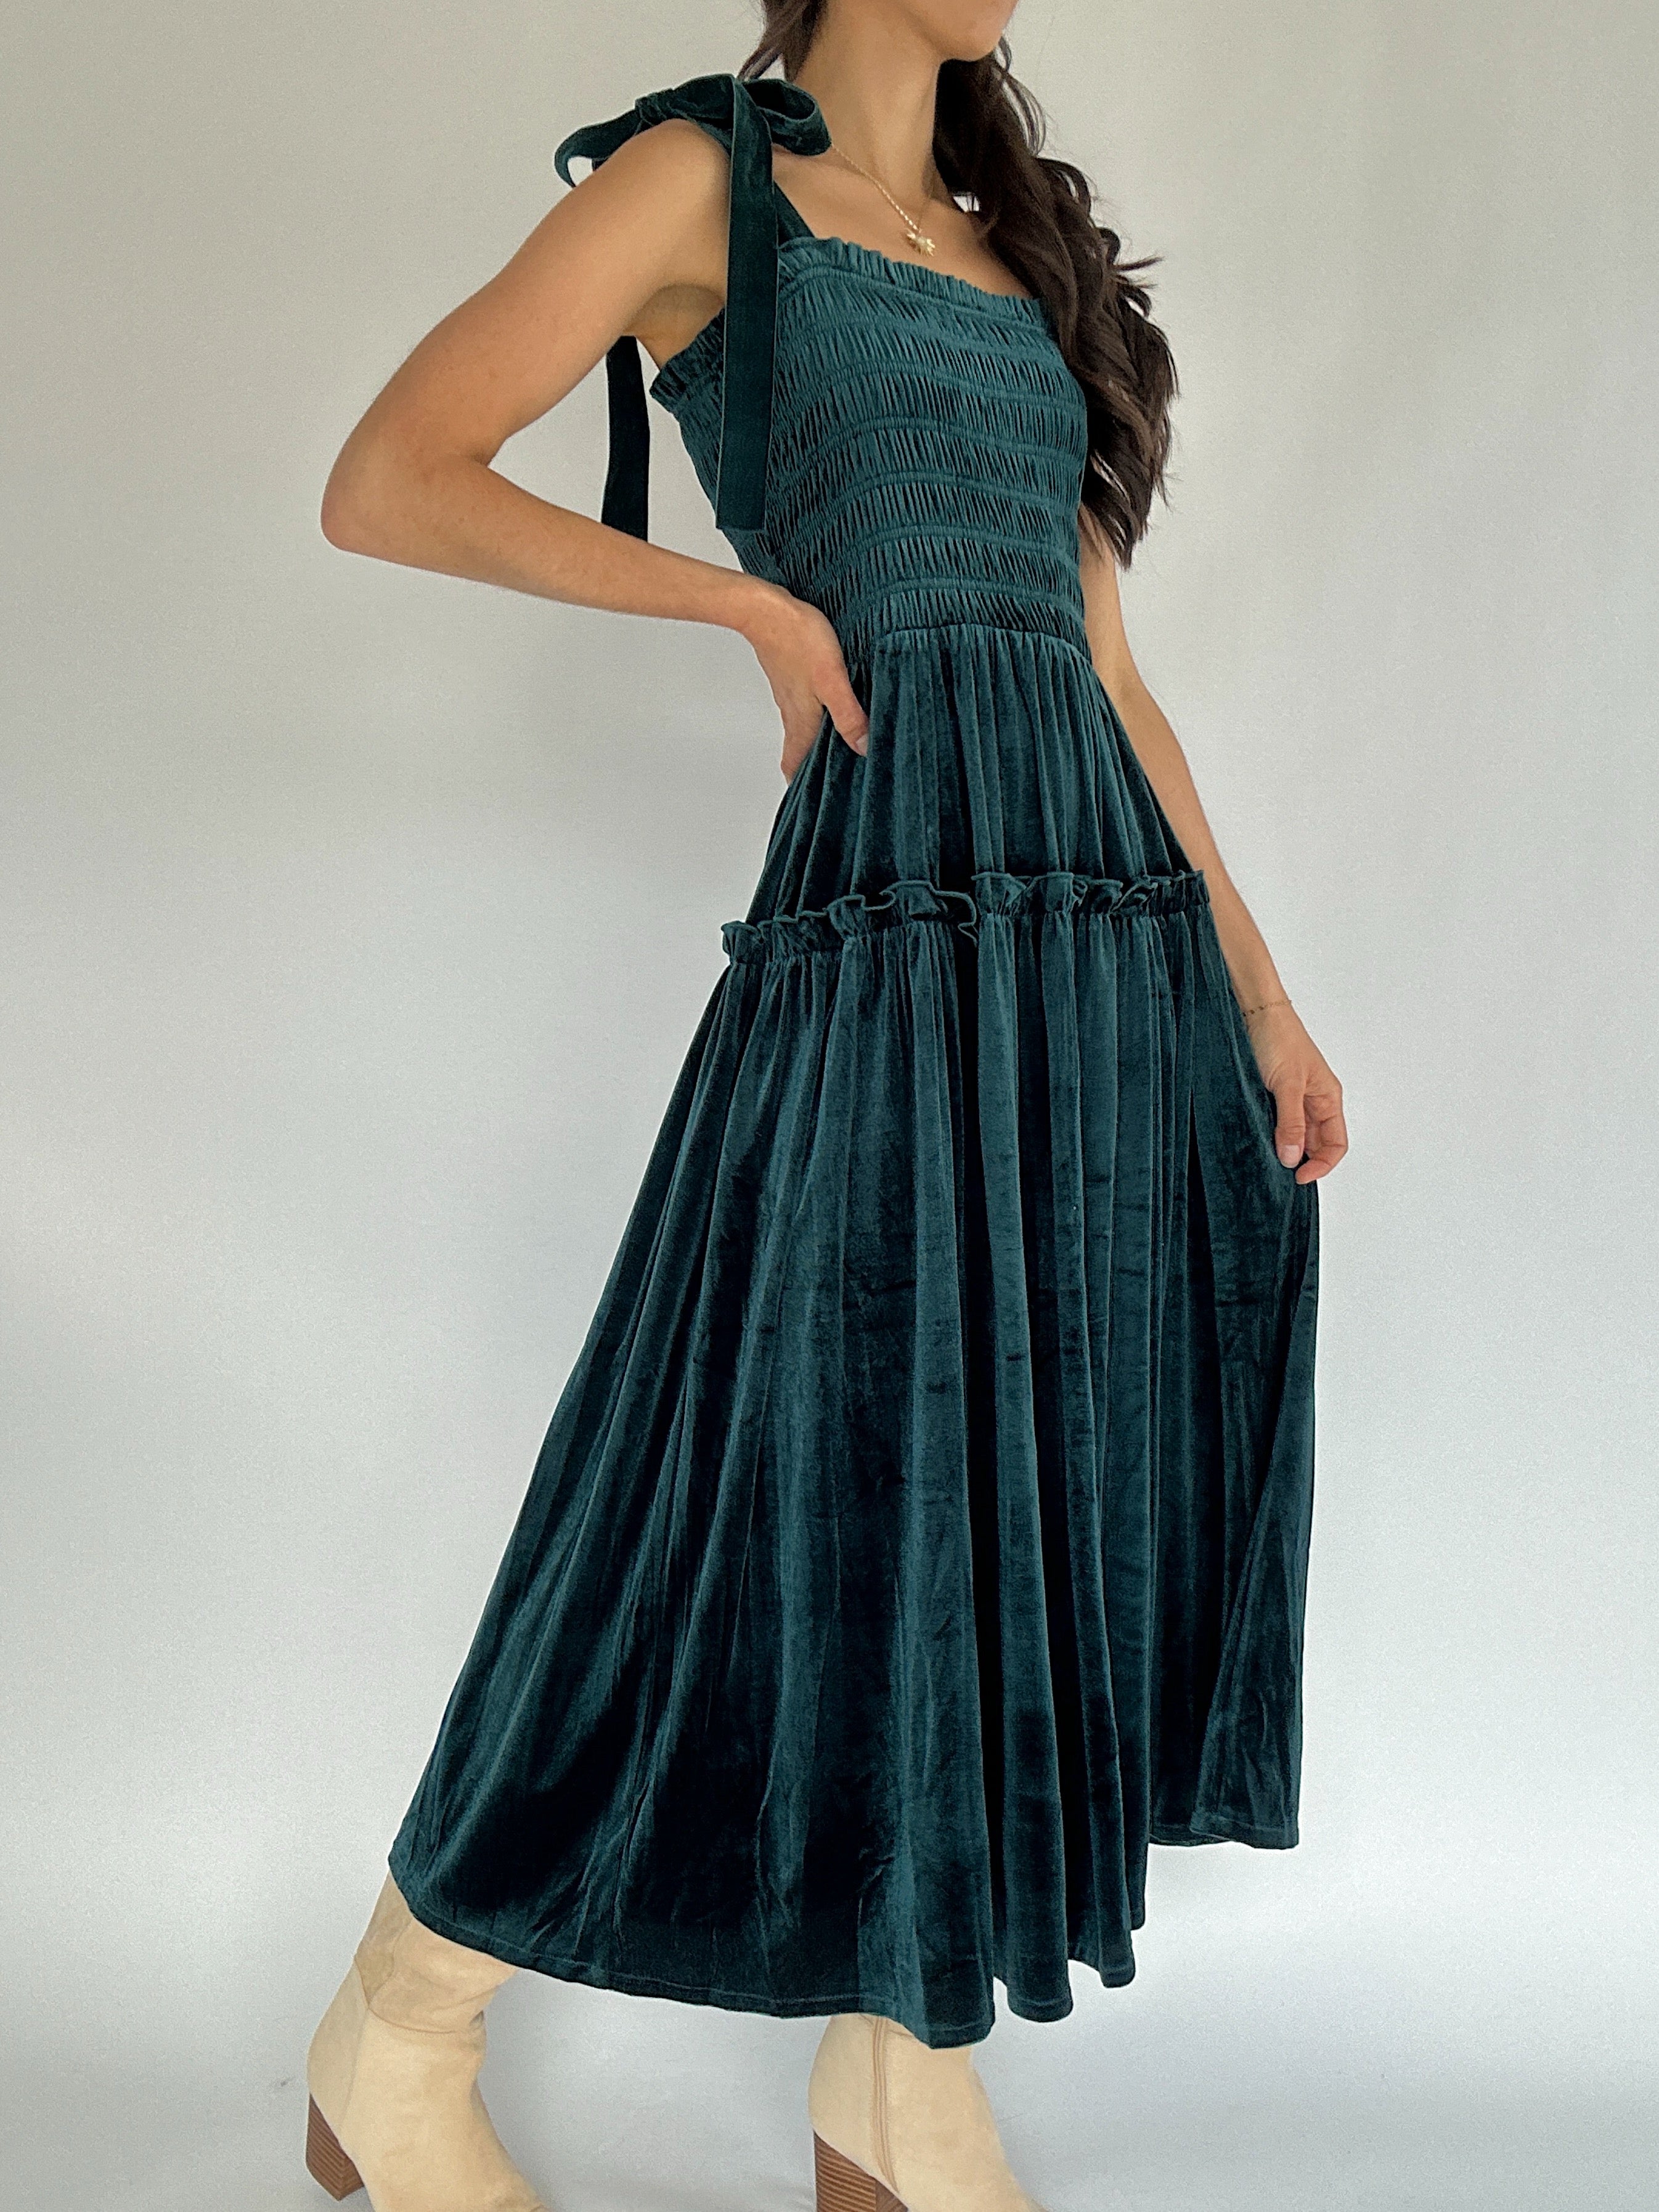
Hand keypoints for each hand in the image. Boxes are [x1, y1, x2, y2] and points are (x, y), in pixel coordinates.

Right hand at [735, 583, 868, 780]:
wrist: (764, 608)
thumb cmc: (798, 639)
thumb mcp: (832, 680)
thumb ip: (849, 716)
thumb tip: (865, 748)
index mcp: (802, 721)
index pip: (795, 766)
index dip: (802, 787)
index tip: (815, 802)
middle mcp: (793, 713)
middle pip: (799, 752)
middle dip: (811, 769)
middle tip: (832, 780)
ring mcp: (790, 695)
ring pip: (801, 729)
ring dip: (814, 743)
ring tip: (837, 749)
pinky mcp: (791, 677)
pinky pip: (801, 707)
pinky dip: (814, 718)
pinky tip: (828, 710)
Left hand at [1243, 1003, 1347, 1183]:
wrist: (1255, 1012)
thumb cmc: (1278, 1038)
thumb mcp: (1286, 1084)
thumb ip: (1290, 1122)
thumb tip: (1292, 1158)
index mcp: (1328, 1098)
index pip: (1336, 1144)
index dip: (1321, 1164)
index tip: (1298, 1177)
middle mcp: (1314, 1101)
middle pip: (1315, 1143)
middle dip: (1302, 1161)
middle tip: (1279, 1174)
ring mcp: (1293, 1099)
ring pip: (1295, 1135)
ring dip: (1284, 1149)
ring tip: (1267, 1160)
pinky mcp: (1272, 1095)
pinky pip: (1277, 1123)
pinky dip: (1271, 1135)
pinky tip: (1258, 1140)